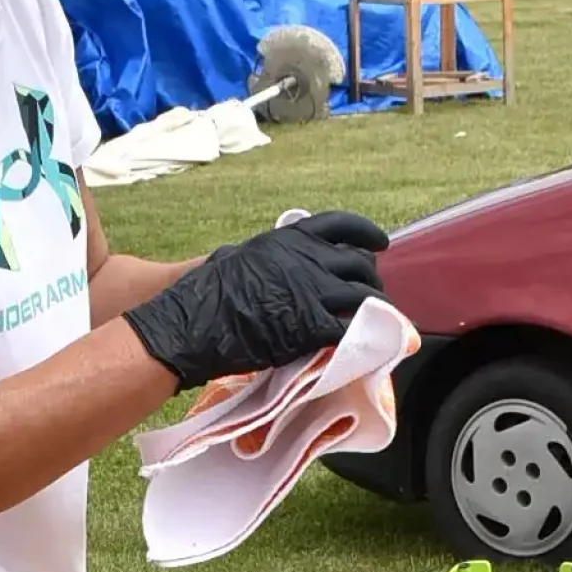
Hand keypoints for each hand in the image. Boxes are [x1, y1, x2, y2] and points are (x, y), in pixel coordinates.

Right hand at [123, 212, 389, 386]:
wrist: (192, 324)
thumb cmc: (204, 294)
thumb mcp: (236, 257)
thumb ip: (265, 258)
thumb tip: (268, 265)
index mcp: (288, 239)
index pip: (341, 225)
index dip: (366, 234)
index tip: (379, 244)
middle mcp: (307, 258)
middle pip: (359, 264)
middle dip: (371, 280)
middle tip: (373, 297)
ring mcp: (313, 290)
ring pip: (365, 297)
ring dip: (376, 311)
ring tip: (378, 325)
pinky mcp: (312, 325)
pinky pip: (351, 328)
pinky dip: (362, 337)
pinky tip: (363, 346)